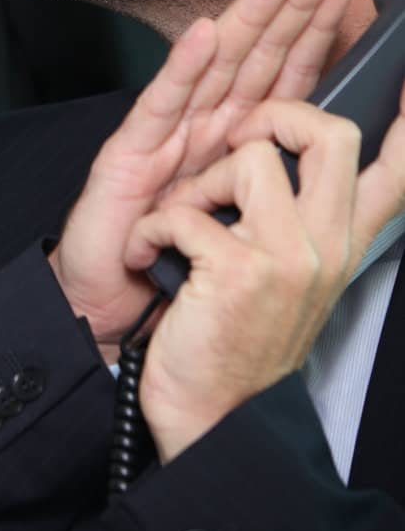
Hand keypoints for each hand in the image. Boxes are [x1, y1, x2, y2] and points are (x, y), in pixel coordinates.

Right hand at [47, 0, 348, 356]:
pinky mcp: (131, 155)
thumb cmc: (173, 263)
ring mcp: (168, 134)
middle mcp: (205, 125)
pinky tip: (205, 33)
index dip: (312, 26)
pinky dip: (184, 67)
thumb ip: (278, 175)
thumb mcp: (242, 219)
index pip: (285, 73)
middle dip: (290, 3)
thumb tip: (338, 146)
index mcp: (235, 138)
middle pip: (256, 55)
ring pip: (216, 66)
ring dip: (248, 16)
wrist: (106, 310)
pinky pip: (163, 106)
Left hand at [125, 84, 404, 461]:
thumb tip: (297, 158)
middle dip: (276, 113)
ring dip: (198, 182)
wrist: (207, 417)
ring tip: (182, 222)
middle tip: (238, 144)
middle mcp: (327, 246)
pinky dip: (153, 227)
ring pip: (250, 157)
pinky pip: (188, 206)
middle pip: (330, 133)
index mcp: (339, 242)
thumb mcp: (288, 274)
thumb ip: (303, 216)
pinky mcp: (241, 271)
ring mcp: (290, 257)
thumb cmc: (233, 334)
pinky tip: (150, 255)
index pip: (398, 174)